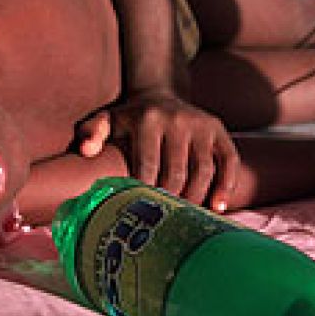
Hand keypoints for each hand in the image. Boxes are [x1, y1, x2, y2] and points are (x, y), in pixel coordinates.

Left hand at [77, 90, 239, 210]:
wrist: (159, 95)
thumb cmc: (130, 119)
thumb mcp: (107, 120)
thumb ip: (91, 133)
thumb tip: (85, 150)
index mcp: (148, 120)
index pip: (148, 164)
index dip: (146, 191)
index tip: (142, 211)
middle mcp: (177, 120)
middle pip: (177, 171)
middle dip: (171, 199)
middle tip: (164, 221)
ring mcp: (201, 125)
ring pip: (204, 169)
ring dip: (196, 198)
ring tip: (187, 218)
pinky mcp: (219, 130)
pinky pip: (229, 160)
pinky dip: (225, 185)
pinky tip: (217, 207)